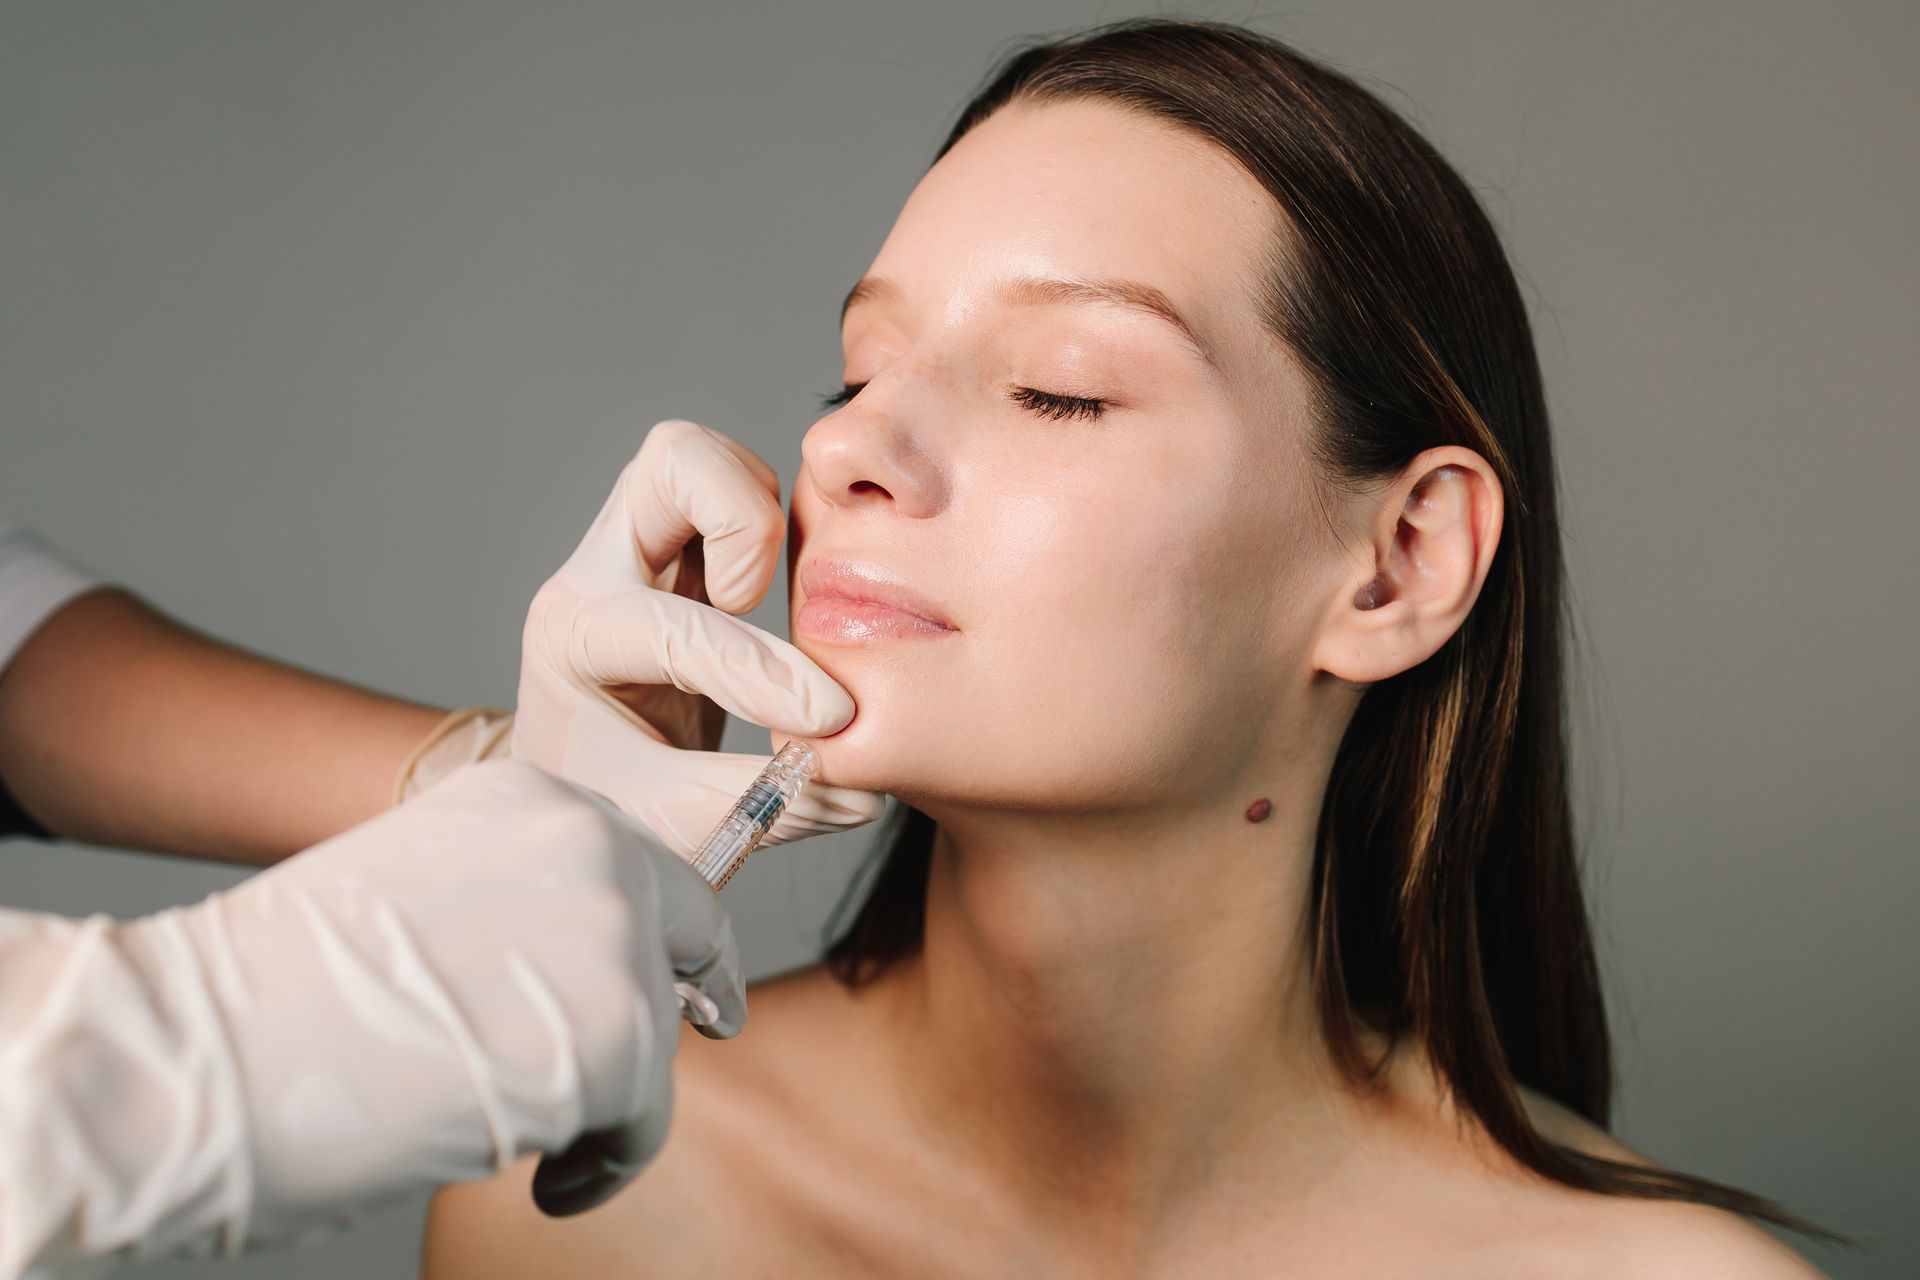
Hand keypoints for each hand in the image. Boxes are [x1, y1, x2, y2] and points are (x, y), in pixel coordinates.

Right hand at [0, 761, 742, 1269]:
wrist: (191, 1049)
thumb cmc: (269, 997)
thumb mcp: (416, 901)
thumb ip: (515, 914)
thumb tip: (584, 980)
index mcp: (526, 798)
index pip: (635, 859)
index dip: (657, 928)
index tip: (679, 977)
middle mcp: (586, 842)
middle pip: (690, 924)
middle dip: (692, 987)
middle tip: (692, 1037)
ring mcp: (610, 931)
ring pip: (659, 1031)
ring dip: (614, 1098)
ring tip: (536, 1146)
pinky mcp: (617, 1033)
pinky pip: (648, 1116)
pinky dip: (609, 1163)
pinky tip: (552, 1188)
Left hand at [509, 419, 881, 854]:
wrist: (580, 789)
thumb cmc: (610, 807)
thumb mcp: (670, 827)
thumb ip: (760, 808)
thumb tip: (856, 797)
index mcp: (571, 642)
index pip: (667, 628)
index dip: (758, 673)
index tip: (829, 720)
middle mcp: (597, 573)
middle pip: (669, 462)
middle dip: (744, 520)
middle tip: (764, 606)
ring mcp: (637, 546)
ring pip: (702, 457)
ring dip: (760, 514)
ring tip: (779, 601)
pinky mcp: (681, 543)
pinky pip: (735, 486)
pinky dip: (777, 521)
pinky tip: (791, 592)